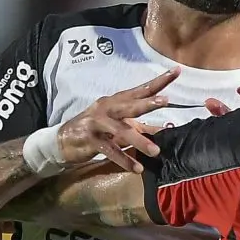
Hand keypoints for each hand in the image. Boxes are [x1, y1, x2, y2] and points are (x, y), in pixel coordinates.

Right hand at [57, 68, 179, 172]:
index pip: (141, 90)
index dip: (158, 81)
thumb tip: (168, 127)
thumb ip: (143, 127)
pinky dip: (123, 160)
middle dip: (147, 103)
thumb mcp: (121, 126)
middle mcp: (107, 108)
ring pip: (121, 131)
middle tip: (165, 100)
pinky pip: (109, 150)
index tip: (176, 70)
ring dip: (139, 141)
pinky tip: (136, 168)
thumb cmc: (97, 130)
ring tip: (156, 152)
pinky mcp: (90, 140)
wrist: (62, 141)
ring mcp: (97, 123)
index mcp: (117, 102)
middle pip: (130, 104)